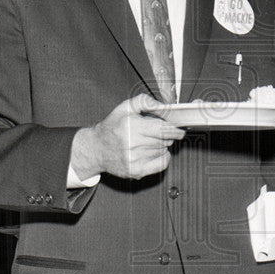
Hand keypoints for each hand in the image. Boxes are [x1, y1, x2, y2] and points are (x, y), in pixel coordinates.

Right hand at [70, 93, 184, 180]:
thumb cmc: (112, 128)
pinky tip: (154, 151)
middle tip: (157, 132)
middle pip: (165, 140)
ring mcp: (135, 160)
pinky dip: (163, 156)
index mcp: (131, 126)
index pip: (163, 129)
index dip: (174, 128)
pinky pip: (162, 163)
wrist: (96, 149)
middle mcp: (133, 144)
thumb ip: (144, 102)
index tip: (178, 128)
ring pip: (164, 150)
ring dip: (162, 145)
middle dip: (166, 135)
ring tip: (149, 141)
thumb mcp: (124, 108)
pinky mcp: (137, 171)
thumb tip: (161, 105)